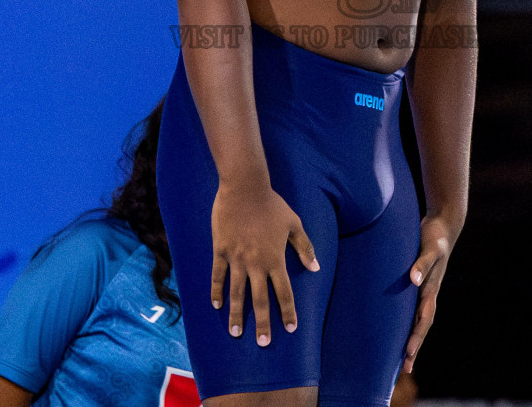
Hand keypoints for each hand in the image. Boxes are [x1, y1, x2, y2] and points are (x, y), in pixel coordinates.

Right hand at [209, 181, 318, 345]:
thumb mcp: (294, 224)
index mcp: (275, 258)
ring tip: (236, 333)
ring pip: (237, 293)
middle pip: (260, 299)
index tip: (290, 328)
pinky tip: (216, 305)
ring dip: (237, 314)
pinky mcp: (221, 251)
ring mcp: (236, 258)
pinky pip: (218, 276)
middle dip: (262, 323)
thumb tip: (315, 268)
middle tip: (263, 342)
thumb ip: (304, 247)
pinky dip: (217, 291)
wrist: (244, 188)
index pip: (284, 292)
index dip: (287, 311)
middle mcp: (256, 263)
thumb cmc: (272, 204)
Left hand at [402, 214, 455, 373]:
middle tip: (406, 368)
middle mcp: (427, 293)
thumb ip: (422, 263)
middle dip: (414, 347)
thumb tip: (413, 280)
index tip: (408, 353)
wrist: (442, 226)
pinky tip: (396, 328)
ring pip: (417, 320)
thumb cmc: (435, 237)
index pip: (423, 319)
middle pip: (421, 326)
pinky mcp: (417, 283)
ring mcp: (423, 290)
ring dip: (410, 338)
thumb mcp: (430, 249)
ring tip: (403, 358)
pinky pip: (410, 307)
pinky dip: (406, 321)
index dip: (416, 337)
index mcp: (430, 289)